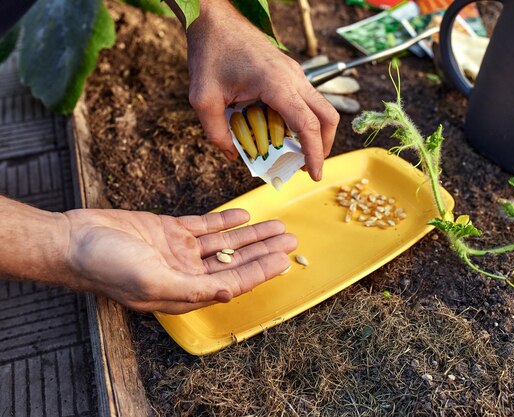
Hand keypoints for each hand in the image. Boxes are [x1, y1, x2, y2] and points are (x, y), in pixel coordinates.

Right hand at [62, 208, 296, 313]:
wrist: (74, 239)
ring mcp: (178, 251)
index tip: (285, 260)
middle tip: (291, 239)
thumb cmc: (107, 265)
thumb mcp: (153, 280)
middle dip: (264, 251)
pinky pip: (204, 226)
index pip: (233, 282)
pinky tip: (243, 215)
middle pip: (236, 263)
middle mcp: (186, 273)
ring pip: (225, 244)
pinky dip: (225, 221)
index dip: (261, 272)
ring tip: (276, 226)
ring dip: (251, 235)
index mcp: (184, 291)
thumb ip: (193, 288)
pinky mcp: (169, 230)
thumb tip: (229, 293)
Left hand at [185, 0, 338, 180]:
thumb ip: (216, 132)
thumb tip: (232, 155)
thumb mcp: (202, 99)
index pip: (308, 125)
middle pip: (327, 117)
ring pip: (320, 107)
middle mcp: (294, 78)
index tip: (315, 174)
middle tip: (307, 166)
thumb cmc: (210, 53)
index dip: (315, 154)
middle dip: (323, 146)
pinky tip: (280, 129)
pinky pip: (305, 99)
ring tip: (293, 151)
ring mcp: (294, 73)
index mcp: (278, 85)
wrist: (214, 19)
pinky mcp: (289, 71)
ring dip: (313, 132)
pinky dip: (301, 119)